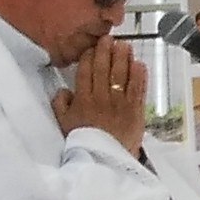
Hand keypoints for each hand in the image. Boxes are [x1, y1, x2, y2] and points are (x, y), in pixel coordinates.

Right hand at [52, 34, 149, 155]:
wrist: (105, 161)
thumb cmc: (84, 142)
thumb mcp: (63, 124)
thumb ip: (60, 105)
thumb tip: (63, 89)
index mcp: (82, 101)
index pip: (85, 72)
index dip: (89, 57)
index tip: (92, 46)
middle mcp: (101, 99)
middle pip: (103, 69)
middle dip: (106, 51)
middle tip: (109, 38)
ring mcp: (120, 103)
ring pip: (121, 75)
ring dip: (123, 58)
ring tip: (124, 45)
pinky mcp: (136, 110)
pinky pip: (138, 89)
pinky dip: (139, 75)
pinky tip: (140, 64)